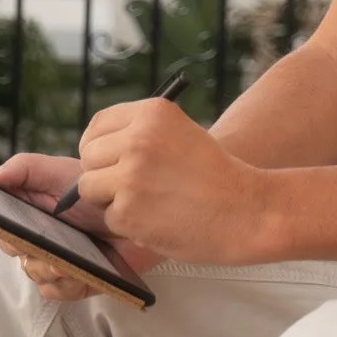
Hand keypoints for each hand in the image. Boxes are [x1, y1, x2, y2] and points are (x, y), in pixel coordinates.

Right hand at [0, 152, 160, 302]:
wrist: (141, 210)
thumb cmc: (99, 191)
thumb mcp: (60, 172)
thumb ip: (22, 169)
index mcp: (25, 210)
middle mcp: (34, 237)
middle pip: (10, 246)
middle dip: (20, 242)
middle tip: (34, 238)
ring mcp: (53, 260)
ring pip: (32, 271)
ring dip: (46, 265)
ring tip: (65, 258)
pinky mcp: (74, 281)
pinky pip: (54, 291)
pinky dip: (65, 283)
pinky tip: (80, 271)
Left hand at [76, 97, 271, 265]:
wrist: (248, 211)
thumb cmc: (215, 176)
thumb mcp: (180, 134)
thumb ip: (139, 134)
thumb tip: (92, 150)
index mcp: (152, 113)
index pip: (98, 125)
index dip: (99, 147)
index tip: (110, 161)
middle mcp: (138, 139)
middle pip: (88, 157)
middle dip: (104, 174)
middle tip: (136, 187)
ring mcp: (131, 176)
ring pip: (90, 188)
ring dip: (111, 200)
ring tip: (148, 202)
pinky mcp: (128, 211)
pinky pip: (108, 217)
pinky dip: (128, 223)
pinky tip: (158, 219)